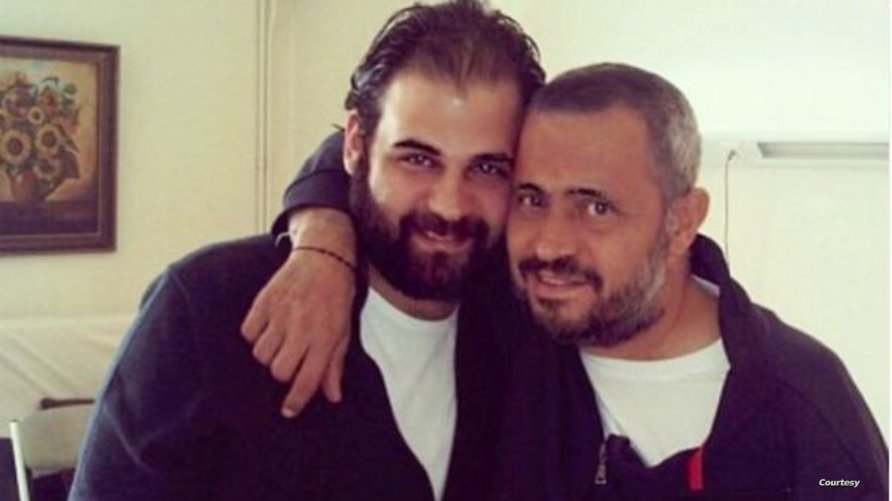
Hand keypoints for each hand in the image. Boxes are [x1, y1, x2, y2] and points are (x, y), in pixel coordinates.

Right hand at [241, 208, 356, 416]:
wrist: (324, 259)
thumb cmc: (336, 299)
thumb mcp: (344, 332)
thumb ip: (334, 365)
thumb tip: (332, 396)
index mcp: (325, 338)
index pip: (306, 380)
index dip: (296, 401)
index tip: (289, 411)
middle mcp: (301, 328)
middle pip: (278, 371)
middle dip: (283, 373)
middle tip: (291, 360)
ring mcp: (281, 314)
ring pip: (261, 354)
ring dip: (269, 354)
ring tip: (281, 341)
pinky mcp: (264, 301)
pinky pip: (248, 332)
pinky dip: (255, 335)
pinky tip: (268, 327)